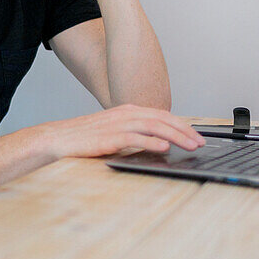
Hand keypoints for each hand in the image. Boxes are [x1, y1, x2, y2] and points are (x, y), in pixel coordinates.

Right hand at [39, 104, 205, 159]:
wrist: (57, 139)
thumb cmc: (84, 138)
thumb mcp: (113, 133)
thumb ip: (134, 135)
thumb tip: (158, 144)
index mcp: (127, 111)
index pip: (162, 115)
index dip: (182, 125)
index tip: (197, 136)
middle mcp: (125, 114)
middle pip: (163, 119)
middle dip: (185, 130)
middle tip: (201, 143)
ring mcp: (117, 124)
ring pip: (154, 126)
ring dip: (176, 136)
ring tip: (190, 146)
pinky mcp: (109, 137)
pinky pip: (135, 138)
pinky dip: (152, 142)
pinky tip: (164, 148)